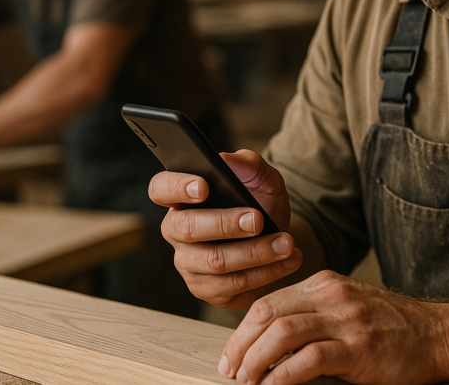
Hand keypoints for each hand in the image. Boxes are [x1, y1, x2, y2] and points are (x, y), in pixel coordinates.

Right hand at [149, 149, 301, 309]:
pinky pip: (231, 285)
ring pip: (213, 261)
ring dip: (255, 253)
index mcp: (182, 198)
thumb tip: (229, 160)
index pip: (161, 189)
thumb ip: (249, 164)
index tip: (205, 187)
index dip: (177, 187)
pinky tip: (287, 261)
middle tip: (258, 219)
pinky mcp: (206, 289)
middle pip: (186, 228)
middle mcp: (177, 231)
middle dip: (225, 223)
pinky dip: (265, 273)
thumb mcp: (263, 180)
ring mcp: (188, 263)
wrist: (277, 239)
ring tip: (286, 243)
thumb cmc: (261, 205)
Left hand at [220, 271, 448, 384]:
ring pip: (282, 333)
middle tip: (231, 371)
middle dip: (240, 346)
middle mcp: (332, 295)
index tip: (231, 355)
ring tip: (247, 382)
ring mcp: (346, 320)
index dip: (241, 331)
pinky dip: (283, 376)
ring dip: (256, 361)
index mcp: (325, 284)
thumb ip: (314, 313)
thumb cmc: (392, 328)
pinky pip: (309, 359)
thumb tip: (268, 341)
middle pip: (267, 314)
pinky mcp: (358, 349)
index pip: (268, 302)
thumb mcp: (348, 306)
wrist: (438, 336)